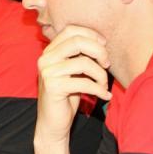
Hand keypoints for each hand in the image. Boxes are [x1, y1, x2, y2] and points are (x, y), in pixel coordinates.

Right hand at [35, 25, 111, 143]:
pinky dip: (99, 89)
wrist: (52, 123)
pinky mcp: (53, 87)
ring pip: (84, 63)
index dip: (91, 35)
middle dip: (99, 51)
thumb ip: (79, 55)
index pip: (71, 30)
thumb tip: (101, 42)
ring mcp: (47, 73)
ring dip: (101, 75)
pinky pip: (84, 83)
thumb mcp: (72, 71)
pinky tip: (105, 95)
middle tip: (107, 64)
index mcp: (49, 52)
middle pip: (77, 42)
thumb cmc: (66, 96)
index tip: (104, 46)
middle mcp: (45, 59)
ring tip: (104, 84)